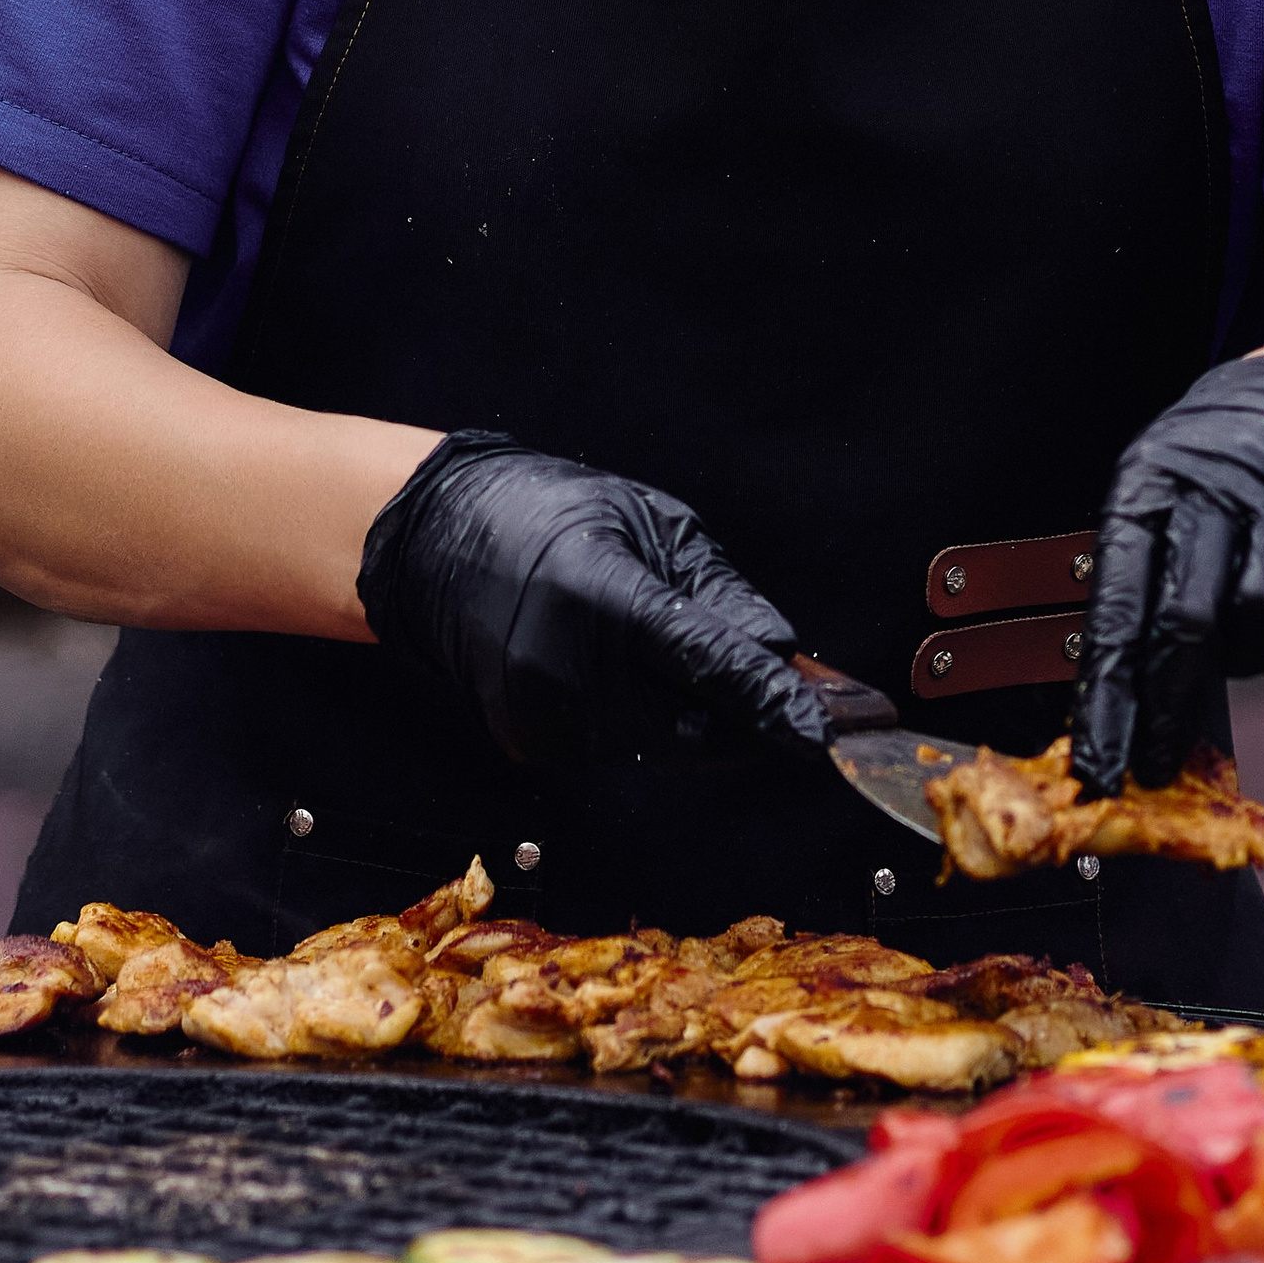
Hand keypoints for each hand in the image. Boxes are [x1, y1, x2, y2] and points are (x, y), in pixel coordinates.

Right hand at [358, 435, 827, 772]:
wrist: (442, 540)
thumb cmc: (549, 515)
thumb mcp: (652, 524)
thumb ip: (722, 596)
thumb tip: (783, 653)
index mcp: (602, 595)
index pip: (706, 664)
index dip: (771, 702)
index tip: (821, 731)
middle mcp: (566, 666)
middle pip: (694, 728)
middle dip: (738, 712)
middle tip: (756, 678)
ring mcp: (542, 714)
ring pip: (661, 744)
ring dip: (681, 710)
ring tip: (641, 643)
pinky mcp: (530, 743)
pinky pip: (618, 747)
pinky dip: (636, 717)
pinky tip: (606, 666)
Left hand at [1071, 358, 1263, 793]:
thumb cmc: (1218, 470)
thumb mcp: (1161, 498)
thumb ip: (1141, 582)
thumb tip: (1118, 702)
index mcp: (1150, 483)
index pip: (1118, 602)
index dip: (1109, 694)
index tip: (1099, 763)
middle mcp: (1218, 484)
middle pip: (1189, 619)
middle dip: (1170, 703)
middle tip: (1158, 756)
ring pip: (1263, 615)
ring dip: (1249, 652)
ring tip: (1242, 639)